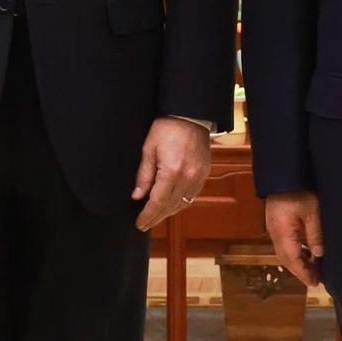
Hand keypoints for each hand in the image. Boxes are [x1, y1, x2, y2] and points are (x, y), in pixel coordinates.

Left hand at [132, 117, 211, 231]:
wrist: (190, 115)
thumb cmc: (167, 128)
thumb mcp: (149, 148)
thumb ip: (144, 175)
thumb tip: (137, 196)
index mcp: (171, 171)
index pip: (157, 202)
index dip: (147, 215)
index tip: (139, 224)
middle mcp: (187, 177)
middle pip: (170, 206)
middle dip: (156, 217)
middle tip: (144, 224)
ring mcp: (198, 176)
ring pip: (182, 203)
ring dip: (168, 212)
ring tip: (156, 216)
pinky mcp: (204, 173)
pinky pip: (192, 195)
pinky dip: (181, 202)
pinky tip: (172, 204)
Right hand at [265, 191, 323, 287]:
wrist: (284, 173)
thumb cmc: (299, 190)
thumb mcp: (312, 211)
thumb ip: (315, 233)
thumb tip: (319, 254)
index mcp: (282, 232)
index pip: (292, 259)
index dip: (303, 272)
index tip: (314, 283)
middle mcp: (274, 233)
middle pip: (286, 258)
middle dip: (300, 270)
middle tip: (316, 280)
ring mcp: (274, 227)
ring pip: (285, 251)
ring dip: (298, 261)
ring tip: (314, 269)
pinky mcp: (277, 222)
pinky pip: (286, 243)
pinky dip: (296, 251)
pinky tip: (307, 253)